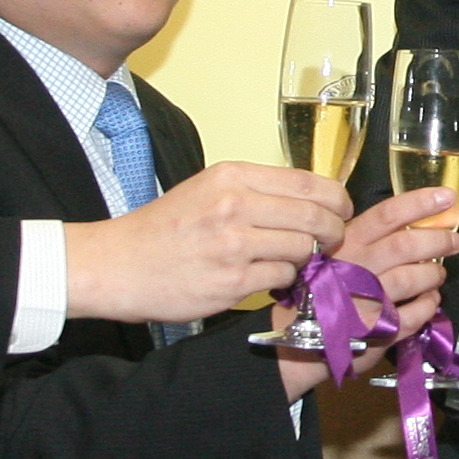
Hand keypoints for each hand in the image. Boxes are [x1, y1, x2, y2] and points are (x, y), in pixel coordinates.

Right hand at [63, 162, 345, 326]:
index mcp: (232, 176)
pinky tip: (267, 278)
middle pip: (315, 216)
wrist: (117, 265)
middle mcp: (234, 205)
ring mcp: (233, 245)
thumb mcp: (206, 189)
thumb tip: (308, 199)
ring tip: (291, 261)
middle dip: (333, 232)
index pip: (308, 181)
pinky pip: (282, 278)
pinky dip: (283, 280)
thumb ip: (255, 190)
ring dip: (306, 258)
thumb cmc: (163, 229)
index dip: (336, 199)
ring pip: (303, 249)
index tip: (340, 211)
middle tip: (330, 241)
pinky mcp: (231, 283)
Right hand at [277, 189, 458, 400]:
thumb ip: (366, 241)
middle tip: (453, 241)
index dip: (420, 203)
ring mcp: (366, 300)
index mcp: (346, 244)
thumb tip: (410, 225)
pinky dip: (429, 306)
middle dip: (438, 240)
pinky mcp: (376, 330)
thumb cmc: (320, 293)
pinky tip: (429, 302)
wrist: (297, 340)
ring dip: (434, 274)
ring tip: (437, 275)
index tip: (446, 196)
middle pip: (407, 245)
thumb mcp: (333, 256)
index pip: (387, 215)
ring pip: (414, 278)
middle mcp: (356, 268)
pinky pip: (415, 314)